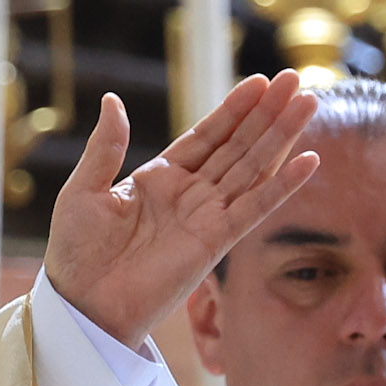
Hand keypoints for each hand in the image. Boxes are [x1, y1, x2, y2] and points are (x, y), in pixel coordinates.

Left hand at [43, 75, 321, 350]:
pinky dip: (283, 185)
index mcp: (158, 178)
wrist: (83, 304)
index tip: (260, 82)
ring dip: (282, 136)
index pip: (206, 135)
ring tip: (309, 103)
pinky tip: (309, 160)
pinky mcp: (216, 242)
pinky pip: (255, 208)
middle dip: (267, 114)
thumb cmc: (76, 252)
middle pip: (238, 145)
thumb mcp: (83, 189)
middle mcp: (189, 194)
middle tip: (296, 81)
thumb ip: (107, 146)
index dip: (234, 109)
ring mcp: (205, 217)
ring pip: (253, 168)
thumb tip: (114, 100)